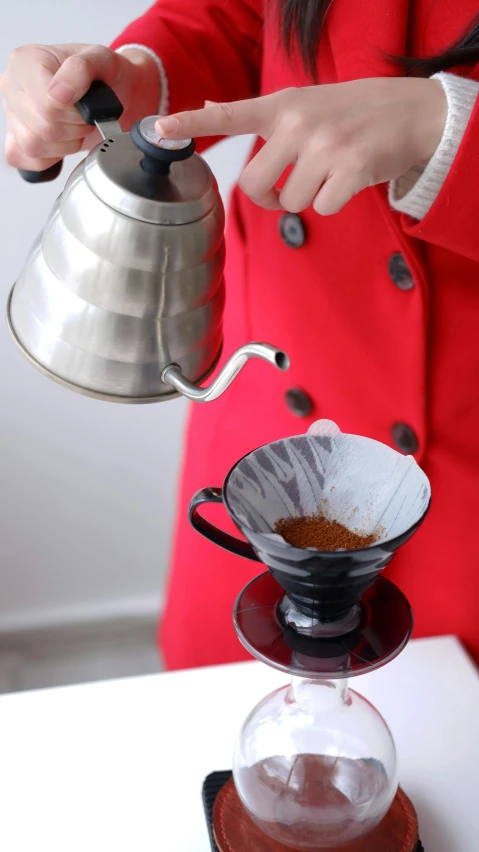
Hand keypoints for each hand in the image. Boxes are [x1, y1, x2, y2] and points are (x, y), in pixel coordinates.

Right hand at [1, 44, 159, 172]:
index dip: (75, 112)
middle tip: (86, 116)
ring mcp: (12, 116)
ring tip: (76, 126)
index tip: (87, 105)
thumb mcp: (101, 58)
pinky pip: (31, 161)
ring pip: (35, 146)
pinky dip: (54, 158)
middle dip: (75, 128)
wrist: (111, 90)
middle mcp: (12, 88)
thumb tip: (60, 94)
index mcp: (24, 61)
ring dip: (66, 143)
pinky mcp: (16, 142)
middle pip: (43, 128)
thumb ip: (80, 68)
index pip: (47, 104)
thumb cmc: (102, 75)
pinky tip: (64, 140)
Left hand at [156, 78, 446, 214]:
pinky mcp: (351, 168)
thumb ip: (260, 113)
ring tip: (331, 172)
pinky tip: (349, 179)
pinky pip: (323, 207)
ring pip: (291, 202)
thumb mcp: (304, 102)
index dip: (190, 124)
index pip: (228, 115)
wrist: (410, 112)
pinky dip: (336, 203)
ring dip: (309, 198)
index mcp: (282, 106)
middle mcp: (298, 123)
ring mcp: (324, 145)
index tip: (158, 128)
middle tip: (292, 186)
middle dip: (271, 197)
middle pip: (255, 186)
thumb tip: (212, 106)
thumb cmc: (353, 112)